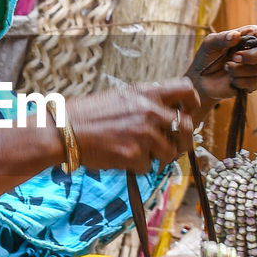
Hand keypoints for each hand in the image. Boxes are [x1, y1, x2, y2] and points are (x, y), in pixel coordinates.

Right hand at [68, 78, 199, 174]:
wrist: (64, 130)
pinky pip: (148, 166)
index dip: (192, 103)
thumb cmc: (88, 114)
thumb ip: (146, 102)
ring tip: (137, 151)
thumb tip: (167, 115)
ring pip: (169, 152)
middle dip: (181, 139)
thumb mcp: (120, 97)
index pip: (186, 90)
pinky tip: (121, 157)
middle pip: (186, 127)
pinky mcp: (134, 155)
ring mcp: (143, 134)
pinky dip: (137, 166)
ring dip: (158, 156)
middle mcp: (149, 111)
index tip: (188, 112)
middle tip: (171, 144)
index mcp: (146, 92)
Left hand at [186, 26, 256, 105]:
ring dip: (239, 69)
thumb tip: (236, 36)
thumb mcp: (209, 43)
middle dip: (252, 56)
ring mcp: (255, 68)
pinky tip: (230, 79)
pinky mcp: (252, 83)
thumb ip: (221, 38)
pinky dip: (239, 81)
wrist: (201, 79)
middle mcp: (255, 51)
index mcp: (248, 37)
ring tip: (227, 67)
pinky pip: (254, 82)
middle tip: (234, 57)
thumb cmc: (207, 57)